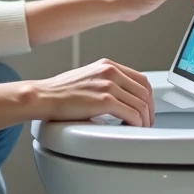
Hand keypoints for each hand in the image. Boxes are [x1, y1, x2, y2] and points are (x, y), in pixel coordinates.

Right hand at [32, 58, 154, 126]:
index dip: (148, 96)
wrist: (43, 96)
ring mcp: (108, 85)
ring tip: (140, 128)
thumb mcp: (87, 78)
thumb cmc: (60, 92)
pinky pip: (132, 114)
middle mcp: (110, 72)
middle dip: (150, 110)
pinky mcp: (104, 101)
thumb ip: (105, 82)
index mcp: (107, 65)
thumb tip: (120, 98)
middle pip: (145, 91)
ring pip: (141, 104)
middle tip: (147, 122)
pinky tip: (132, 128)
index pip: (140, 79)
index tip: (147, 108)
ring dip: (145, 119)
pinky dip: (136, 124)